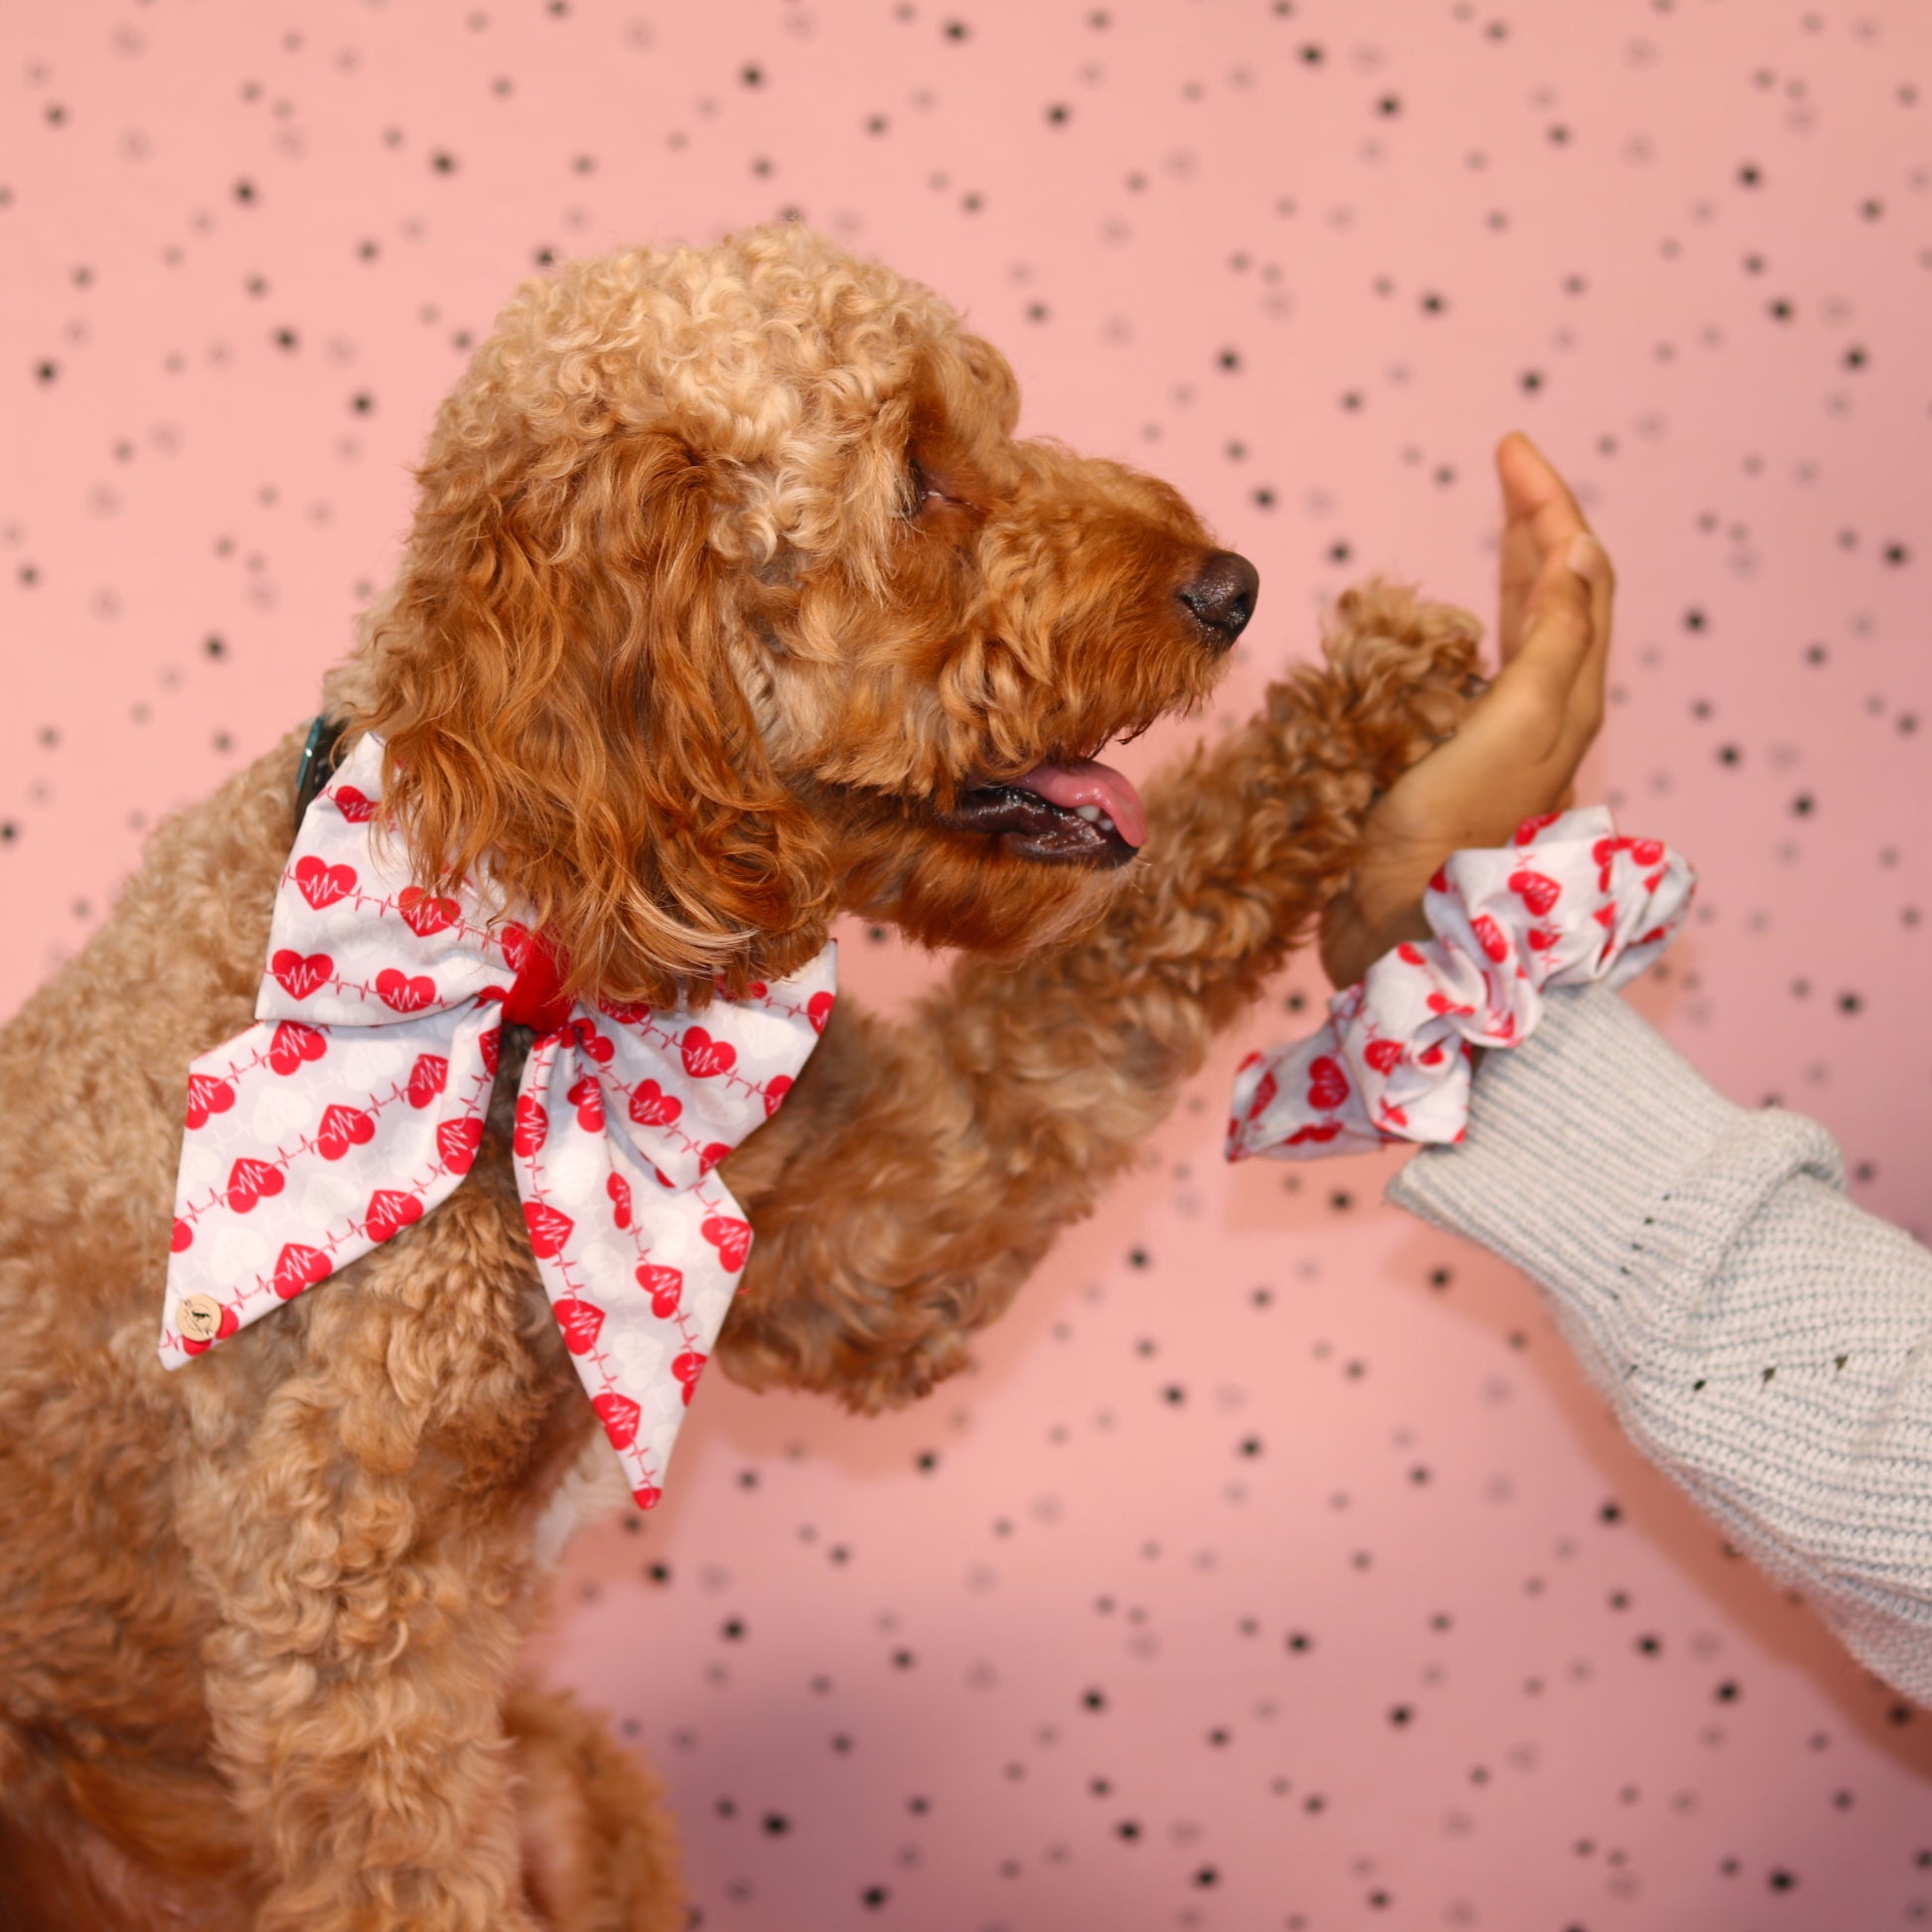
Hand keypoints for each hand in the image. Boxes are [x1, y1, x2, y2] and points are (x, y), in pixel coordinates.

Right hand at [1319, 432, 1615, 989]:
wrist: (1401, 939)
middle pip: (1559, 596)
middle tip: (1504, 466)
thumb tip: (1579, 556)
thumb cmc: (1448, 841)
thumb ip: (1552, 645)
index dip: (1550, 506)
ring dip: (1512, 573)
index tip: (1509, 448)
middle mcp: (1544, 715)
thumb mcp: (1512, 730)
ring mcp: (1500, 742)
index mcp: (1566, 699)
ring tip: (1494, 530)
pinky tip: (1443, 631)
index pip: (1579, 575)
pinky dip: (1468, 631)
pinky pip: (1477, 676)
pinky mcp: (1455, 766)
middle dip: (1536, 525)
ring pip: (1522, 634)